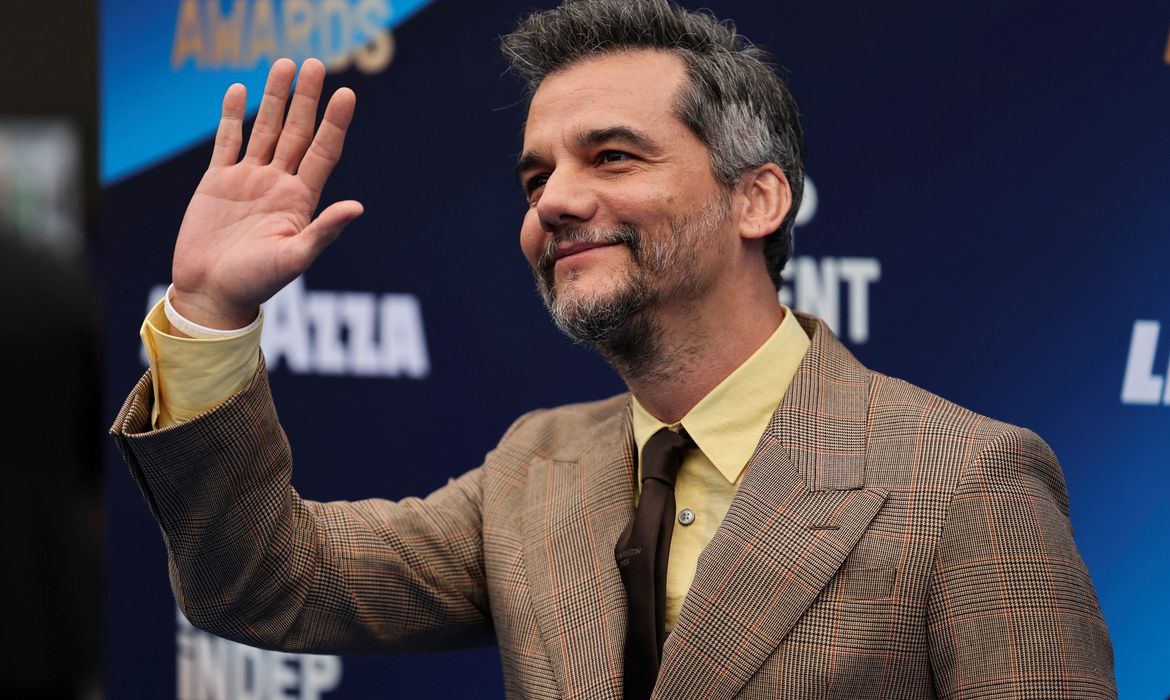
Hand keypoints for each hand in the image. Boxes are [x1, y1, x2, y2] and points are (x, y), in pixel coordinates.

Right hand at [170, 58, 362, 329]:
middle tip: (316, 63)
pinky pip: (228, 141)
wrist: (212, 294)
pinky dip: (232, 117)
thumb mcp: (295, 259)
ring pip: (265, 129)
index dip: (335, 123)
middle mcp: (278, 184)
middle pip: (297, 132)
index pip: (324, 152)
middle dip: (306, 99)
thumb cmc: (256, 283)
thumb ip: (324, 231)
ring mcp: (249, 180)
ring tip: (284, 65)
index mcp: (300, 200)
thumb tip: (357, 207)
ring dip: (275, 98)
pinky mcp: (218, 182)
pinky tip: (239, 91)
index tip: (347, 94)